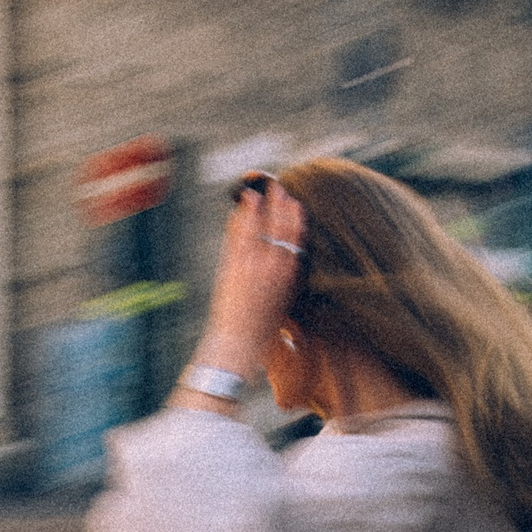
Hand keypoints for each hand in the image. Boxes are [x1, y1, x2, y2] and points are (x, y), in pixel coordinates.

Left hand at [196, 176, 307, 369]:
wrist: (238, 343)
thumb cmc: (262, 329)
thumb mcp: (284, 304)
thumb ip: (286, 281)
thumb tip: (287, 263)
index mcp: (290, 277)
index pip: (297, 240)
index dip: (297, 220)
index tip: (297, 204)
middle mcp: (274, 267)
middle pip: (280, 228)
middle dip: (281, 206)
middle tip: (281, 188)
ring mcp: (253, 265)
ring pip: (259, 227)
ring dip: (261, 206)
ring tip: (261, 189)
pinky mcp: (234, 266)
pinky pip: (238, 235)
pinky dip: (241, 217)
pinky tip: (242, 205)